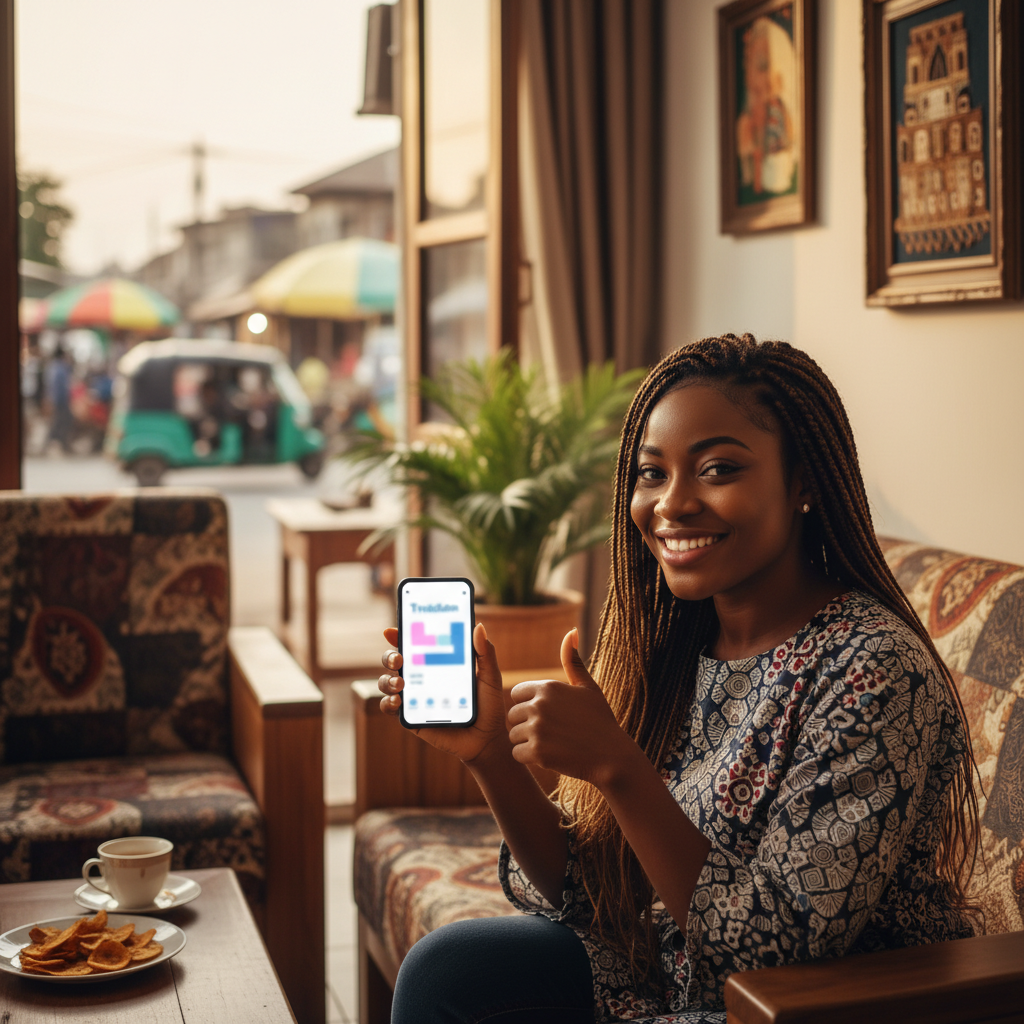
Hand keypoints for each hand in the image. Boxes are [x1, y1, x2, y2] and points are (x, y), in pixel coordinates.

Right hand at [378, 622, 510, 764]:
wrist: (486, 739)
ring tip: (400, 683)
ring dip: (387, 679)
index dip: (400, 635)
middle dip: (390, 656)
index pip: (414, 645)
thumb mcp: (490, 676)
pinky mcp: (410, 717)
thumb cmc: (488, 705)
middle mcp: (421, 678)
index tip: (392, 630)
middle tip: (400, 658)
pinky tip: (398, 700)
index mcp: (436, 663)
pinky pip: (390, 708)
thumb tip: (479, 626)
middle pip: (395, 661)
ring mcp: (413, 697)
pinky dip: (388, 702)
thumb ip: (485, 652)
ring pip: (387, 682)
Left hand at [506, 628, 638, 787]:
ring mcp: (537, 728)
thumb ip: (573, 661)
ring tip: (553, 743)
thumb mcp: (588, 688)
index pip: (517, 694)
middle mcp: (539, 705)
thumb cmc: (600, 720)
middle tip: (552, 732)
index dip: (530, 705)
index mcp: (548, 687)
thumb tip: (571, 632)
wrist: (611, 757)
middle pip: (513, 715)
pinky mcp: (537, 752)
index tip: (549, 714)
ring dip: (527, 742)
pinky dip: (530, 758)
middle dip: (527, 725)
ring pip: (513, 735)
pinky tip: (550, 756)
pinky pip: (517, 754)